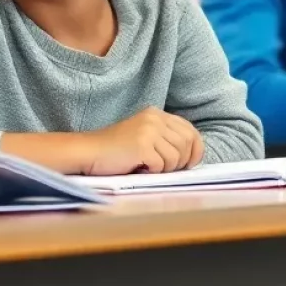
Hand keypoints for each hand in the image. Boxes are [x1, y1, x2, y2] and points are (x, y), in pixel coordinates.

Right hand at [85, 108, 203, 175]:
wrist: (88, 152)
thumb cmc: (115, 150)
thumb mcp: (144, 135)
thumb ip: (166, 137)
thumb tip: (193, 154)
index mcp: (156, 114)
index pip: (190, 131)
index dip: (196, 149)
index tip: (189, 163)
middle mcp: (154, 118)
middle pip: (187, 144)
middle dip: (182, 161)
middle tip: (166, 169)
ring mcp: (148, 131)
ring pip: (177, 157)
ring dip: (165, 168)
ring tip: (148, 166)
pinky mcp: (142, 145)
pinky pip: (162, 165)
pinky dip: (153, 171)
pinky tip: (139, 167)